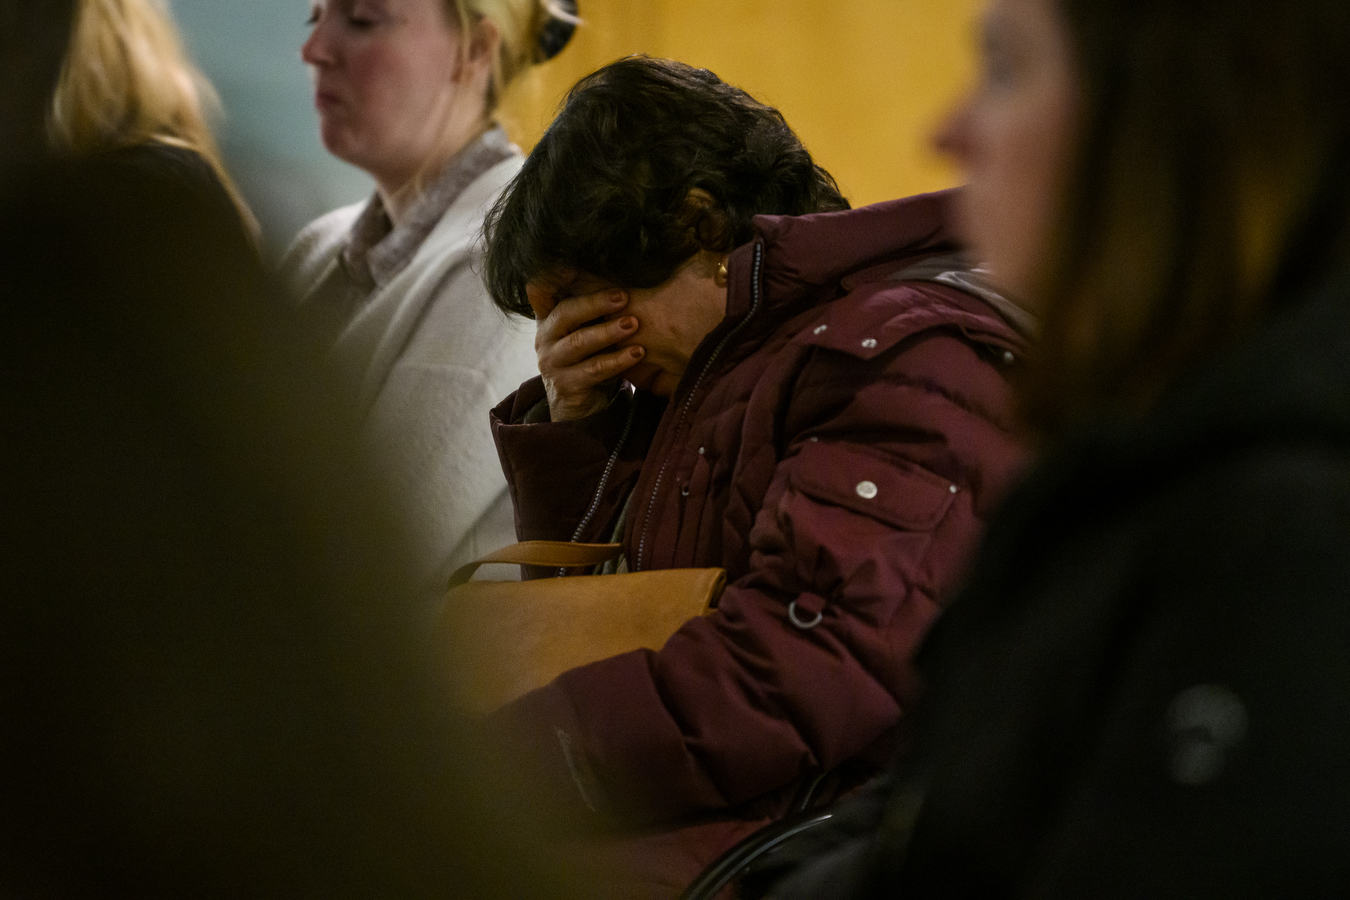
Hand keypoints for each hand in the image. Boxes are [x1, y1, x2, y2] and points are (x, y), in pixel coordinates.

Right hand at [528, 281, 644, 421]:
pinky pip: (593, 370)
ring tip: (634, 324)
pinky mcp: (565, 386)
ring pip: (579, 342)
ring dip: (609, 331)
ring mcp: (552, 363)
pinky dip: (617, 360)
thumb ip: (595, 307)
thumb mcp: (590, 329)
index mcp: (550, 318)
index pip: (541, 290)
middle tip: (624, 296)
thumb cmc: (592, 359)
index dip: (553, 275)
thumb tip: (626, 272)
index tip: (571, 263)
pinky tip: (637, 353)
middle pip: (566, 313)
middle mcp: (545, 337)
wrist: (582, 407)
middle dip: (596, 302)